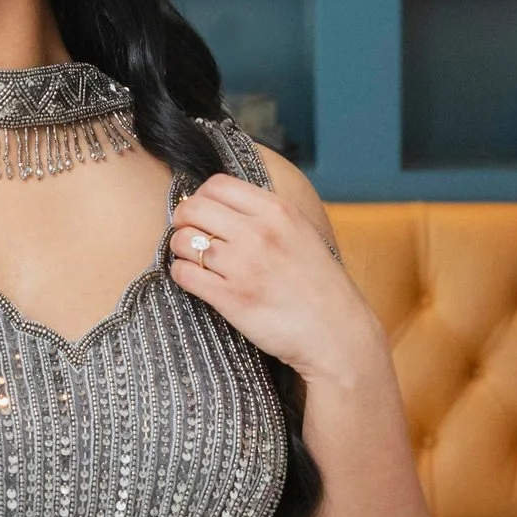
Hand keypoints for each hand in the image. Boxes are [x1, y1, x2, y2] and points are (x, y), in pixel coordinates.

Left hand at [167, 173, 380, 384]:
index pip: (217, 185)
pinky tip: (195, 279)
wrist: (335, 332)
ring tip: (194, 259)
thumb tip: (219, 201)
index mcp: (277, 211)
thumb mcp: (301, 231)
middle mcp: (259, 233)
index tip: (204, 212)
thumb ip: (266, 213)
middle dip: (183, 219)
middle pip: (193, 208)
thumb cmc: (318, 284)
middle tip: (189, 234)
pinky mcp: (230, 299)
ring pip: (182, 240)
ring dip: (181, 248)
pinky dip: (182, 274)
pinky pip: (184, 274)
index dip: (202, 197)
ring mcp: (243, 266)